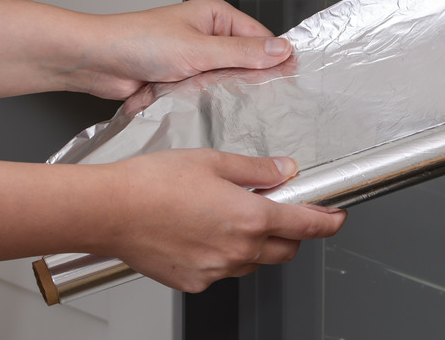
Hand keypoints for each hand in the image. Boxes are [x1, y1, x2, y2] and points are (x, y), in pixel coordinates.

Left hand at [76, 0, 292, 99]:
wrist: (97, 62)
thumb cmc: (138, 41)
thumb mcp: (198, 48)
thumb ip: (242, 52)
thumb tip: (281, 50)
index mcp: (216, 15)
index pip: (259, 37)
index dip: (274, 58)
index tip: (289, 79)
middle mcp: (207, 35)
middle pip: (245, 60)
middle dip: (249, 78)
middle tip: (262, 98)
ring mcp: (195, 59)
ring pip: (226, 80)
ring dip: (225, 92)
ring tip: (231, 103)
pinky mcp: (183, 80)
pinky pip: (207, 94)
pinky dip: (208, 102)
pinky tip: (211, 110)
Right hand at [103, 149, 346, 292]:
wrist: (109, 210)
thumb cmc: (153, 183)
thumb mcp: (214, 161)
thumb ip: (257, 169)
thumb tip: (285, 170)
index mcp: (250, 217)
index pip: (306, 225)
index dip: (328, 221)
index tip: (336, 217)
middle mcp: (239, 250)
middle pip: (286, 249)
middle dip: (292, 233)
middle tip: (279, 211)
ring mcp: (217, 271)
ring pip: (254, 263)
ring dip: (256, 244)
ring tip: (229, 218)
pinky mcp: (195, 282)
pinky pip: (223, 272)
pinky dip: (225, 256)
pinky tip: (203, 234)